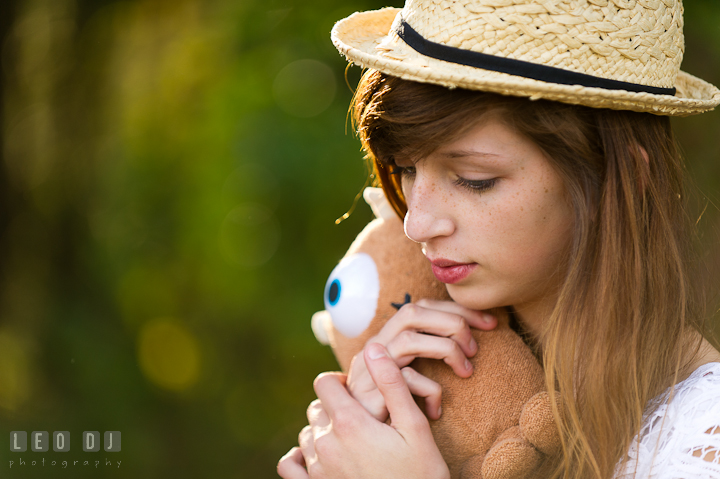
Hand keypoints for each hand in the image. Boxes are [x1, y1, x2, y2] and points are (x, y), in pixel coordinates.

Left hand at [277, 343, 450, 478]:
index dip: (340, 381)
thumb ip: (392, 384)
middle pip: (317, 407)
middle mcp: (326, 444)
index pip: (324, 383)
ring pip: (307, 433)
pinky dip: (300, 456)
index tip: (356, 391)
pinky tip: (320, 456)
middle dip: (335, 406)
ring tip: (351, 440)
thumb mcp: (415, 426)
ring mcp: (317, 469)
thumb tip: (374, 347)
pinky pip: (290, 464)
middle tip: (362, 419)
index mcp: (349, 423)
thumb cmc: (420, 473)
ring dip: (323, 430)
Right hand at [347, 299, 496, 420]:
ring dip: (446, 350)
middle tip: (475, 347)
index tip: (489, 322)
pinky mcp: (370, 394)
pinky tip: (437, 409)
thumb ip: (428, 354)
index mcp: (387, 338)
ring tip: (466, 371)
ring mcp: (369, 369)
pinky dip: (430, 390)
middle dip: (453, 322)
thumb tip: (468, 338)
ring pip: (408, 340)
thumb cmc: (392, 410)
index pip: (420, 306)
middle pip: (412, 312)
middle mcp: (375, 347)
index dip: (456, 309)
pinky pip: (405, 379)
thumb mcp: (412, 376)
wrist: (360, 442)